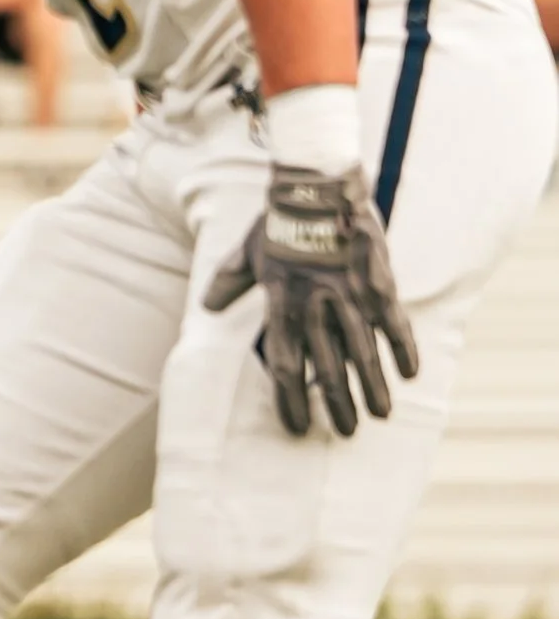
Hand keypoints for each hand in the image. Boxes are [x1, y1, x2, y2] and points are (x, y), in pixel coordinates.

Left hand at [204, 164, 419, 439]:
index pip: (282, 365)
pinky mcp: (378, 281)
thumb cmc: (275, 220)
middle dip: (336, 405)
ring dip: (372, 387)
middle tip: (344, 433)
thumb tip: (206, 305)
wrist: (314, 186)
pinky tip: (412, 374)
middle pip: (325, 369)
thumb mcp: (246, 252)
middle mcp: (314, 307)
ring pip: (362, 353)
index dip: (289, 400)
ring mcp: (349, 295)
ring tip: (380, 415)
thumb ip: (228, 282)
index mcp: (281, 304)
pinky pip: (394, 321)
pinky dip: (403, 348)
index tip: (296, 427)